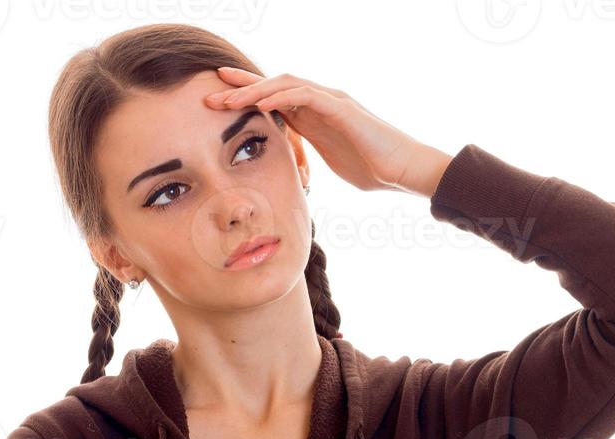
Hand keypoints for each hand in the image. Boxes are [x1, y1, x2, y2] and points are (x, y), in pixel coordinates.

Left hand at [203, 67, 451, 197]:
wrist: (403, 170)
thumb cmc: (373, 171)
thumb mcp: (330, 164)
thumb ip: (309, 159)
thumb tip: (291, 176)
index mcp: (314, 117)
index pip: (275, 99)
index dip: (247, 96)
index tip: (219, 100)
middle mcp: (320, 102)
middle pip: (274, 86)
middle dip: (242, 87)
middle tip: (211, 91)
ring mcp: (331, 102)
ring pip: (285, 85)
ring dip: (255, 90)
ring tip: (228, 98)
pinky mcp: (341, 108)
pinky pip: (305, 96)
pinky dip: (282, 97)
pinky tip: (260, 103)